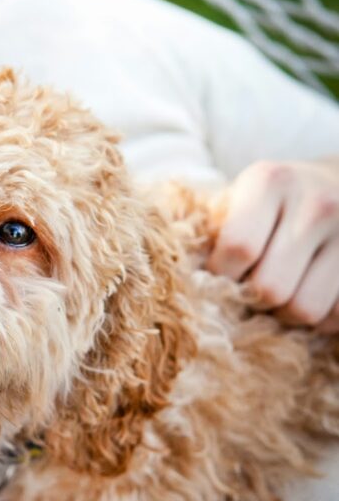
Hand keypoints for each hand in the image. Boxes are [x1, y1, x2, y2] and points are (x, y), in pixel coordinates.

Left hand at [207, 158, 338, 331]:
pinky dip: (317, 319)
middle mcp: (316, 203)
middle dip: (252, 300)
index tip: (220, 274)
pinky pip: (334, 318)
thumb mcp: (238, 200)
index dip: (222, 274)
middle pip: (270, 288)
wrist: (334, 186)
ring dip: (283, 314)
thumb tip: (177, 283)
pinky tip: (307, 293)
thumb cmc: (268, 204)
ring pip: (303, 310)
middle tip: (249, 290)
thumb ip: (211, 233)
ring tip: (277, 294)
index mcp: (270, 181)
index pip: (238, 248)